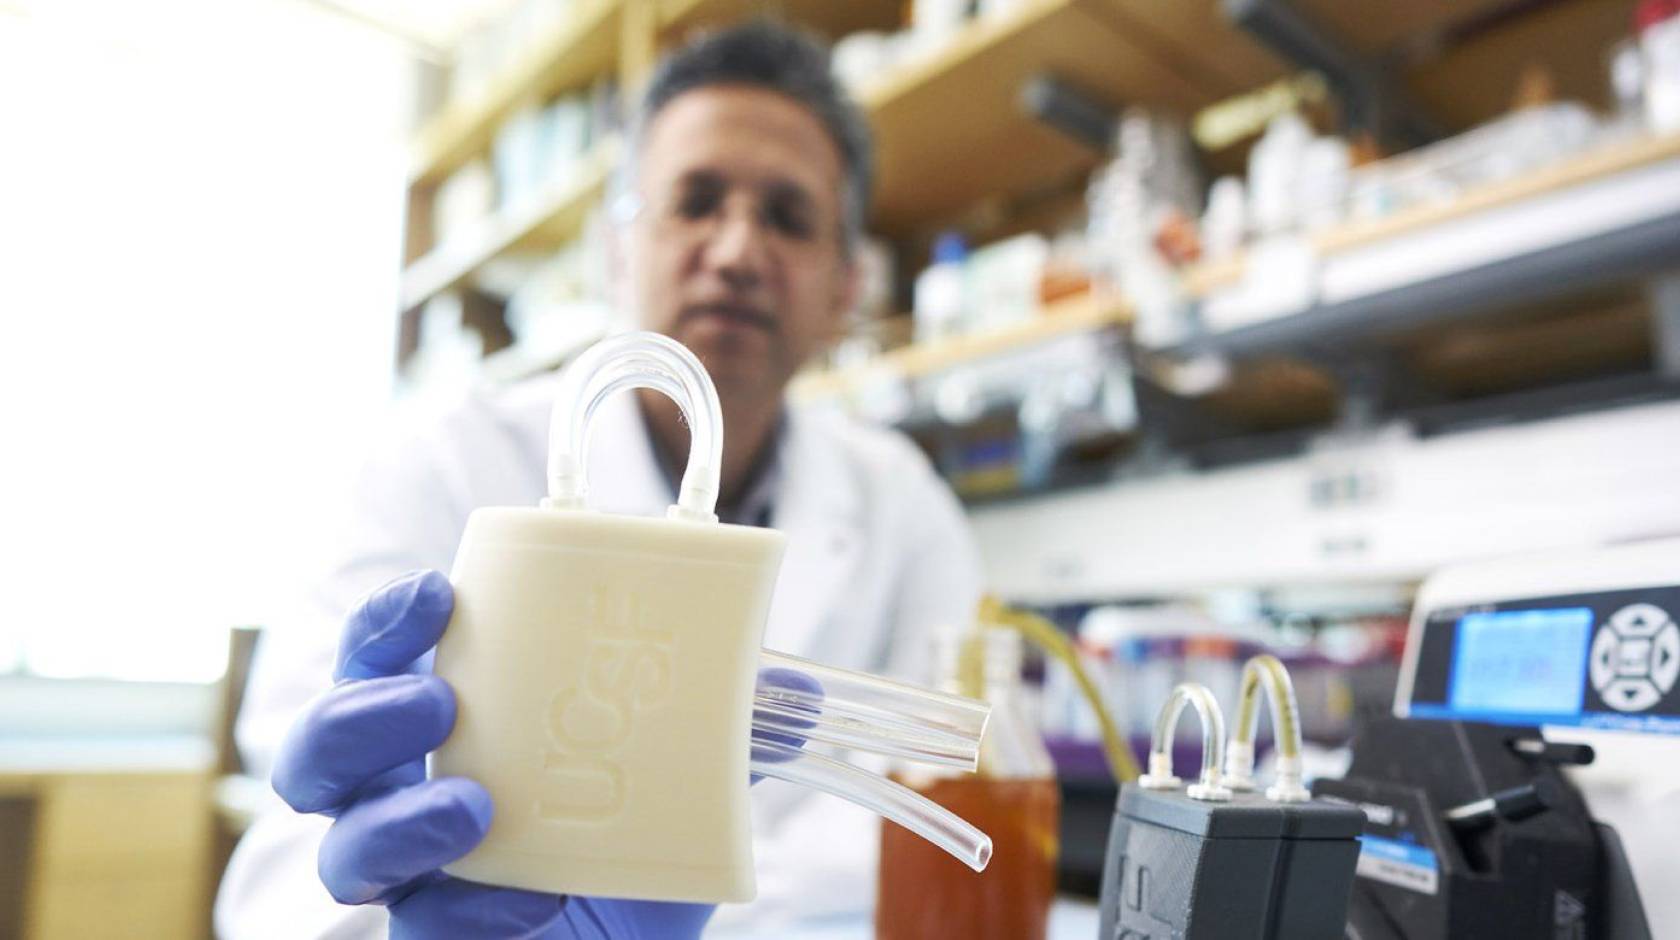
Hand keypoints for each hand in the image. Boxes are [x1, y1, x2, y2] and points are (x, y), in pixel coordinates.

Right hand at [270, 570, 718, 938]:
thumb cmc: (637, 840)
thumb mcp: (686, 773)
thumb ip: (726, 729)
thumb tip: (801, 690)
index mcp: (454, 719)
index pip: (380, 657)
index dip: (385, 623)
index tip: (434, 594)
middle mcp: (408, 789)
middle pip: (322, 747)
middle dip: (360, 714)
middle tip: (439, 699)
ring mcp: (412, 873)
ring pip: (343, 845)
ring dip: (397, 816)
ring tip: (473, 803)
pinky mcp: (435, 937)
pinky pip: (420, 926)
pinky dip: (470, 907)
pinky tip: (531, 898)